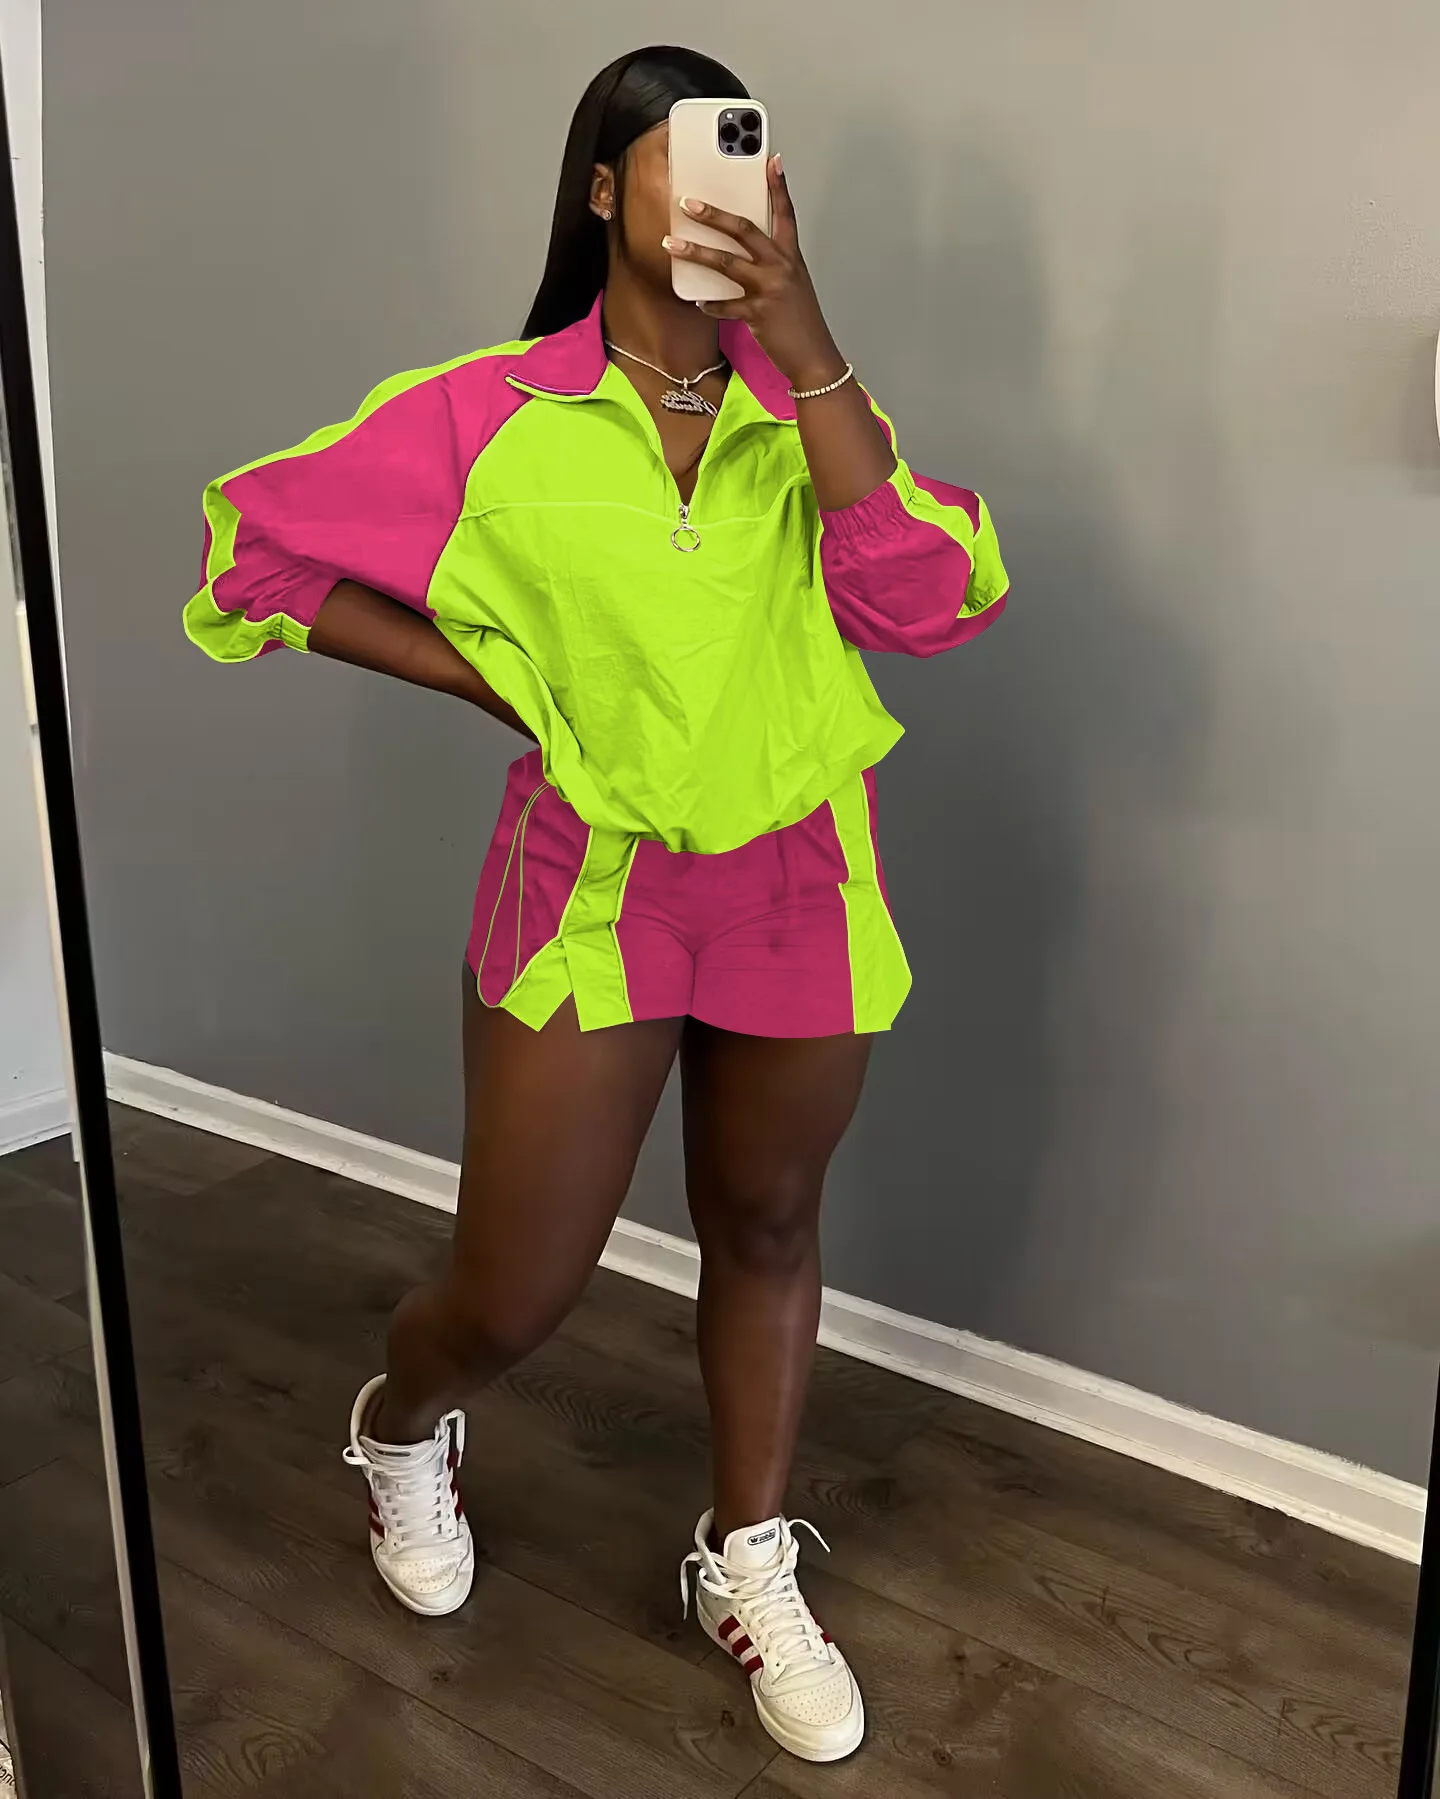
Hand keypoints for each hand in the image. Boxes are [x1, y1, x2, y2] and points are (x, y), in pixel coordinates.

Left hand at [664, 158, 846, 390]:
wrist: (814, 356)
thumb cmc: (801, 322)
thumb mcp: (793, 285)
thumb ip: (772, 266)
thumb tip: (742, 256)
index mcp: (791, 257)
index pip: (785, 214)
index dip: (778, 186)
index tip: (771, 160)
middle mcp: (781, 267)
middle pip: (744, 230)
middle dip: (714, 215)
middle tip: (689, 204)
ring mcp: (770, 289)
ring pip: (727, 263)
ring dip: (696, 252)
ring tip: (672, 245)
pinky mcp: (759, 313)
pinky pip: (726, 305)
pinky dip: (710, 305)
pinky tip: (698, 302)